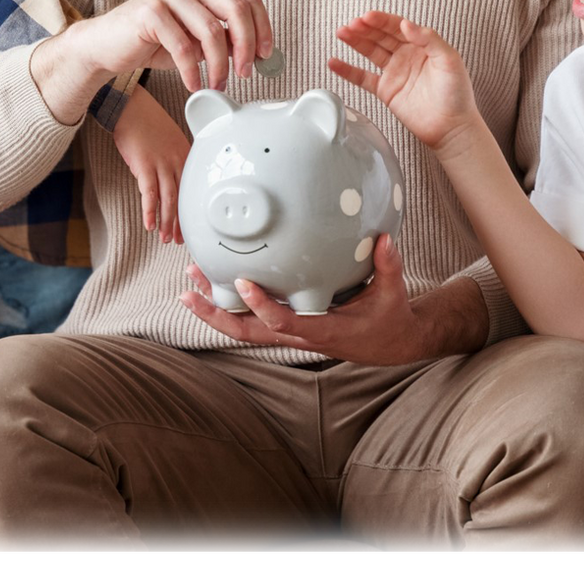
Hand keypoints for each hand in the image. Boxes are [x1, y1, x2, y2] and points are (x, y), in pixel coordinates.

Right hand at [40, 0, 271, 121]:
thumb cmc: (156, 41)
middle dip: (246, 46)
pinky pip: (183, 46)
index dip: (263, 28)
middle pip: (236, 9)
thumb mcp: (199, 39)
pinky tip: (194, 84)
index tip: (266, 56)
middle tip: (246, 72)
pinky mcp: (149, 11)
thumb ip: (226, 38)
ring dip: (220, 65)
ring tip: (218, 84)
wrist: (108, 45)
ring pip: (211, 30)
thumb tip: (259, 54)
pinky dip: (193, 71)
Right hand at [112, 87, 190, 243]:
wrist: (129, 105)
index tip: (187, 227)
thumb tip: (167, 179)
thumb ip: (172, 159)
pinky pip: (149, 193)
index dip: (188, 212)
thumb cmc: (146, 121)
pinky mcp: (144, 165)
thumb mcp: (168, 138)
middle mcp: (177, 160)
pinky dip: (150, 211)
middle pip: (182, 198)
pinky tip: (150, 225)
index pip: (190, 189)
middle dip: (180, 223)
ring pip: (168, 199)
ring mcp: (162, 163)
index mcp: (186, 155)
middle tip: (178, 240)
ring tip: (165, 238)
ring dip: (167, 222)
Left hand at [178, 234, 444, 364]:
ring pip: (244, 329)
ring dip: (215, 310)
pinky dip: (230, 307)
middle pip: (248, 332)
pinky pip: (252, 322)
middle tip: (189, 290)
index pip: (284, 323)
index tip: (241, 282)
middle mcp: (300, 335)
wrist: (390, 344)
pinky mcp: (288, 328)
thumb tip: (385, 238)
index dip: (261, 306)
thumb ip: (388, 266)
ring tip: (190, 284)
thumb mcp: (393, 293)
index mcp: (323, 331)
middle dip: (216, 314)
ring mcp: (291, 334)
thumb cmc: (389, 318)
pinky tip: (214, 287)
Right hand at [328, 11, 481, 150]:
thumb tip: (406, 24)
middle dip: (365, 28)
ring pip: (370, 52)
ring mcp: (394, 72)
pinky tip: (335, 62)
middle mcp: (406, 56)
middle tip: (352, 24)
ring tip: (341, 33)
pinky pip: (362, 78)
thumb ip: (429, 39)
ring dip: (355, 41)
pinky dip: (348, 70)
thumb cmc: (457, 94)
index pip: (397, 27)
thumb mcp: (450, 59)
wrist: (452, 126)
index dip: (382, 20)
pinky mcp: (385, 90)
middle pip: (380, 36)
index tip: (368, 17)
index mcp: (421, 45)